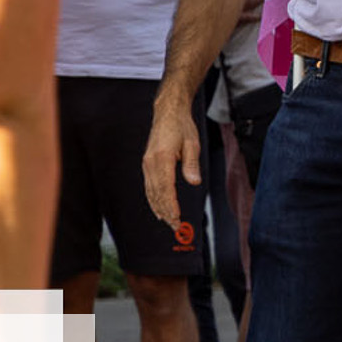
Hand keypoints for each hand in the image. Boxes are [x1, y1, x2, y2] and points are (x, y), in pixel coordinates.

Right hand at [142, 90, 202, 227]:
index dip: (171, 205)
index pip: (165, 188)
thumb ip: (191, 164)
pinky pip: (149, 187)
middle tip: (177, 228)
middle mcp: (150, 164)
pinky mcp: (147, 165)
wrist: (168, 113)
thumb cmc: (182, 127)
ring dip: (160, 209)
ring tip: (170, 223)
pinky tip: (159, 210)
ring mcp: (147, 165)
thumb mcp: (192, 143)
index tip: (177, 218)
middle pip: (157, 194)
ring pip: (151, 193)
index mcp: (162, 158)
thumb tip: (194, 183)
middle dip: (166, 212)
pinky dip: (154, 200)